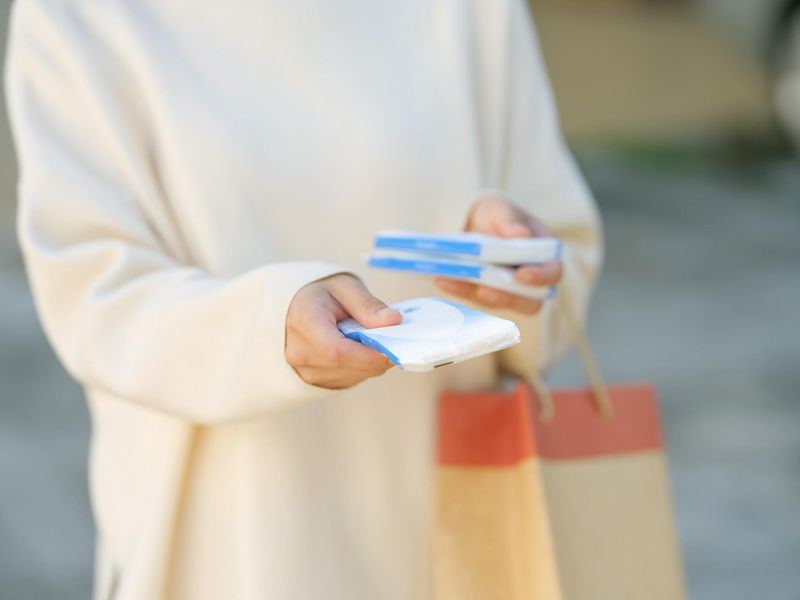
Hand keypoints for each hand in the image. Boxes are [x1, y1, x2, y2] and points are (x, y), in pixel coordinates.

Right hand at [285, 274, 401, 388]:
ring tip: (367, 338)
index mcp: (304, 323)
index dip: (370, 354)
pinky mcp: (314, 381)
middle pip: (348, 366)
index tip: (394, 347)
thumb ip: (368, 305)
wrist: (296, 307)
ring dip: (370, 362)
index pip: (337, 351)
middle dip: (376, 356)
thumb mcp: (346, 287)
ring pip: (352, 376)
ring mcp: (304, 370)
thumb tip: (393, 321)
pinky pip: (348, 379)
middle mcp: (300, 352)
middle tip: (389, 337)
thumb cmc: (322, 295)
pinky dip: (361, 366)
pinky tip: (357, 348)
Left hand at [434, 193, 562, 314]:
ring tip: (451, 279)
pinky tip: (442, 279)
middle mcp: (532, 280)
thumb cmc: (498, 216)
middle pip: (529, 301)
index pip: (553, 272)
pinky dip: (458, 288)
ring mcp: (508, 291)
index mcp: (546, 256)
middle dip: (506, 297)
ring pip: (498, 302)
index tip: (521, 274)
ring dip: (475, 293)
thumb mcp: (502, 209)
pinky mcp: (485, 295)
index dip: (540, 277)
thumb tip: (522, 234)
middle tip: (483, 290)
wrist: (476, 223)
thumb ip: (510, 221)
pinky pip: (473, 297)